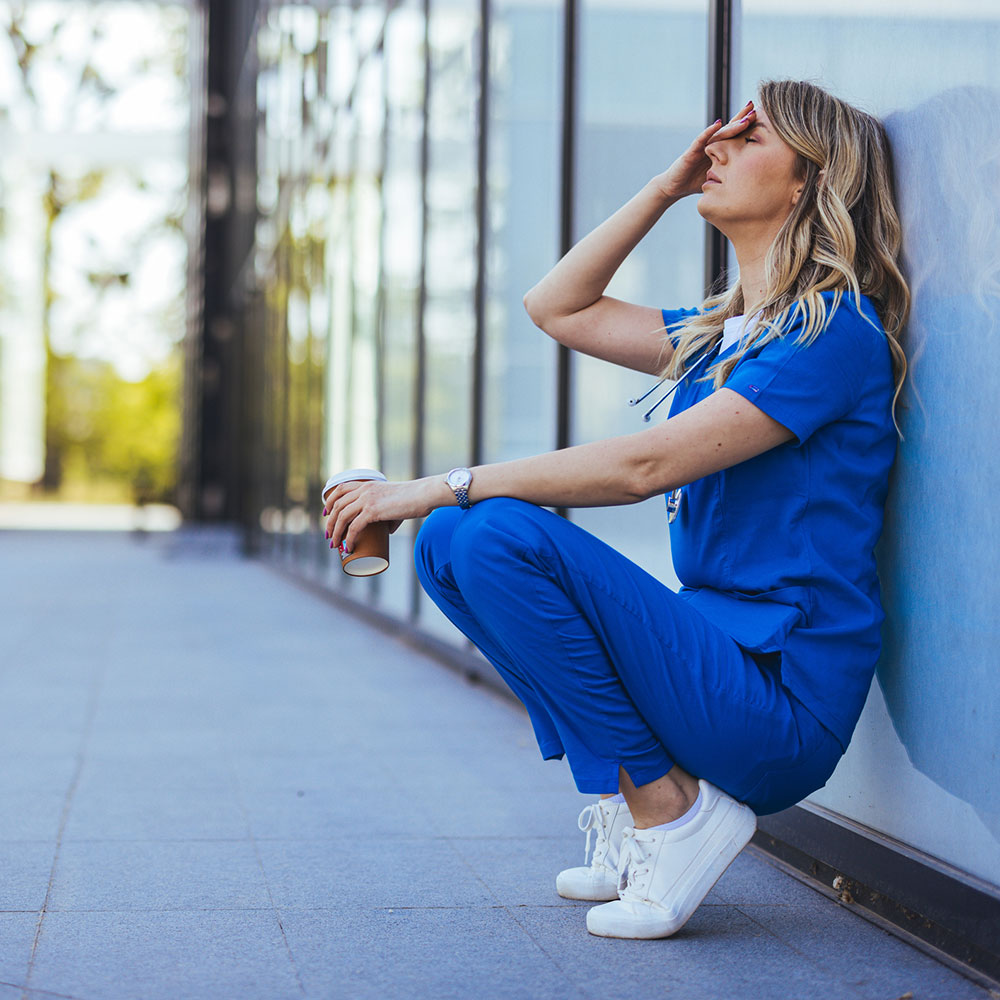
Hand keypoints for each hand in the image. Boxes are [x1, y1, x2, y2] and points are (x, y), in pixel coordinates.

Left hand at [322, 477, 440, 553]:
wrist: (423, 495)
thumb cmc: (414, 499)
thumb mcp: (395, 503)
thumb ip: (390, 515)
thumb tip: (387, 530)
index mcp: (368, 485)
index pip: (341, 489)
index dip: (330, 501)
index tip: (326, 514)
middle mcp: (364, 490)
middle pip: (337, 505)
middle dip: (330, 522)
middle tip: (329, 536)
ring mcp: (367, 499)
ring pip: (342, 516)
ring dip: (335, 532)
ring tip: (335, 545)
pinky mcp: (373, 511)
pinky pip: (354, 527)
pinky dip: (349, 538)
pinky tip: (348, 547)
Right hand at [655, 100, 756, 199]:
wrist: (674, 187)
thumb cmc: (695, 182)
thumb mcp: (718, 178)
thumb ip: (730, 175)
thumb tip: (752, 182)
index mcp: (718, 150)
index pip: (735, 135)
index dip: (746, 126)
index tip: (762, 117)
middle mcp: (711, 145)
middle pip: (729, 129)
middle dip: (742, 119)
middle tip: (756, 109)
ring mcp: (701, 147)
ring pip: (719, 133)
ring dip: (732, 125)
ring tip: (745, 119)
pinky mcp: (691, 152)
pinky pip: (701, 140)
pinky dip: (709, 131)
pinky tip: (717, 123)